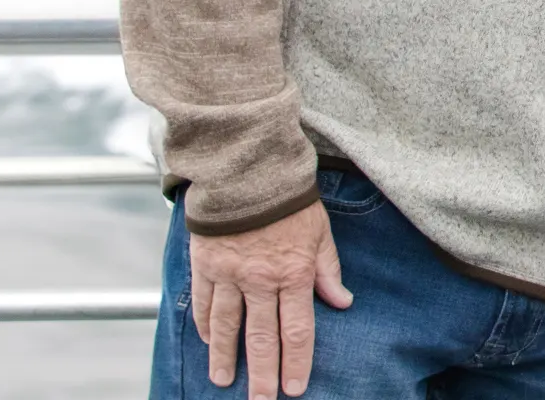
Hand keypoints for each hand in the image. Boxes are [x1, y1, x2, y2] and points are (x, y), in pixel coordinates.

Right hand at [187, 199, 352, 397]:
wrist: (247, 167)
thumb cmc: (287, 197)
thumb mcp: (319, 231)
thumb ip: (328, 270)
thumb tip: (342, 302)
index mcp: (294, 273)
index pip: (297, 330)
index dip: (296, 363)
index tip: (294, 389)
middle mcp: (261, 279)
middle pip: (261, 338)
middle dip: (262, 375)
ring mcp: (229, 273)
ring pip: (226, 326)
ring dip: (224, 357)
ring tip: (224, 381)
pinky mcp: (205, 263)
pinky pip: (202, 302)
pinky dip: (203, 325)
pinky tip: (205, 342)